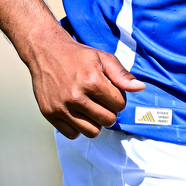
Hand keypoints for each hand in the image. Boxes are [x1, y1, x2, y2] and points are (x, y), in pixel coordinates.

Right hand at [24, 26, 145, 138]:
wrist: (45, 50)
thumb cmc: (77, 55)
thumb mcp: (102, 58)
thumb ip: (122, 75)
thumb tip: (140, 88)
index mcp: (92, 81)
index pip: (119, 105)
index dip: (117, 99)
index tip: (109, 91)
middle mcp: (76, 96)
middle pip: (108, 120)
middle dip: (108, 111)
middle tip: (100, 100)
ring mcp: (61, 107)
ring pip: (92, 132)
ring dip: (95, 122)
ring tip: (90, 108)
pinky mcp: (49, 114)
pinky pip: (72, 134)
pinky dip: (77, 127)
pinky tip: (76, 112)